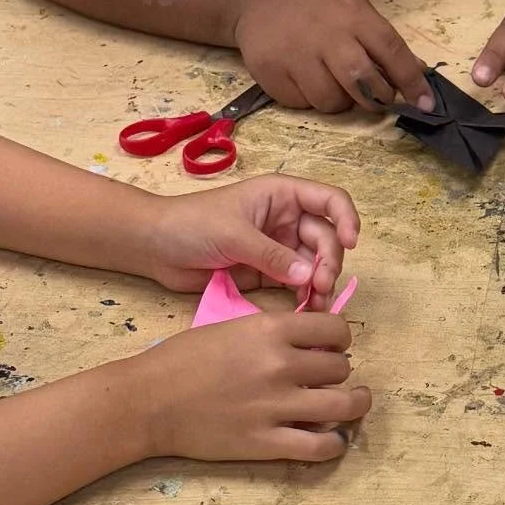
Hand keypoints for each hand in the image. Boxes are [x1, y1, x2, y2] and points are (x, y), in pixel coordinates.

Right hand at [131, 312, 371, 460]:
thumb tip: (309, 340)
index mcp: (272, 330)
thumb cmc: (184, 358)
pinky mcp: (266, 443)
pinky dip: (335, 444)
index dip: (340, 338)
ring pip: (343, 405)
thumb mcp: (236, 327)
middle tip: (328, 377)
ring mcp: (276, 406)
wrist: (148, 401)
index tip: (333, 346)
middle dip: (339, 370)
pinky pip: (320, 447)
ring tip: (356, 403)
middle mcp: (281, 365)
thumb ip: (274, 332)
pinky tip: (335, 438)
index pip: (335, 329)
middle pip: (341, 367)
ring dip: (355, 404)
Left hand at [140, 175, 359, 307]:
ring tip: (317, 304)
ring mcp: (278, 247)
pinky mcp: (266, 272)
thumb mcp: (234, 234)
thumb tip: (308, 277)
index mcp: (282, 195)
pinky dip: (303, 296)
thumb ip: (272, 256)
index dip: (346, 219)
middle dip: (328, 262)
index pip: (329, 200)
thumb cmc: (192, 224)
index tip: (350, 243)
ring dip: (320, 283)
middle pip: (325, 238)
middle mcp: (286, 219)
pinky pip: (295, 283)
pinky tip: (304, 309)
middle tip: (321, 288)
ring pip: (313, 264)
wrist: (154, 247)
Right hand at [233, 0, 431, 113]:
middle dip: (378, 98)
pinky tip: (306, 77)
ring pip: (331, 101)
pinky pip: (302, 103)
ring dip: (342, 101)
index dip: (412, 80)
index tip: (426, 103)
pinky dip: (311, 99)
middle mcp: (326, 35)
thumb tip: (416, 70)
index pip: (391, 50)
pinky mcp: (270, 72)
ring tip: (335, 81)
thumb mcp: (352, 5)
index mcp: (353, 15)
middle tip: (378, 97)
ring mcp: (295, 55)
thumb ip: (381, 39)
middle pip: (362, 82)